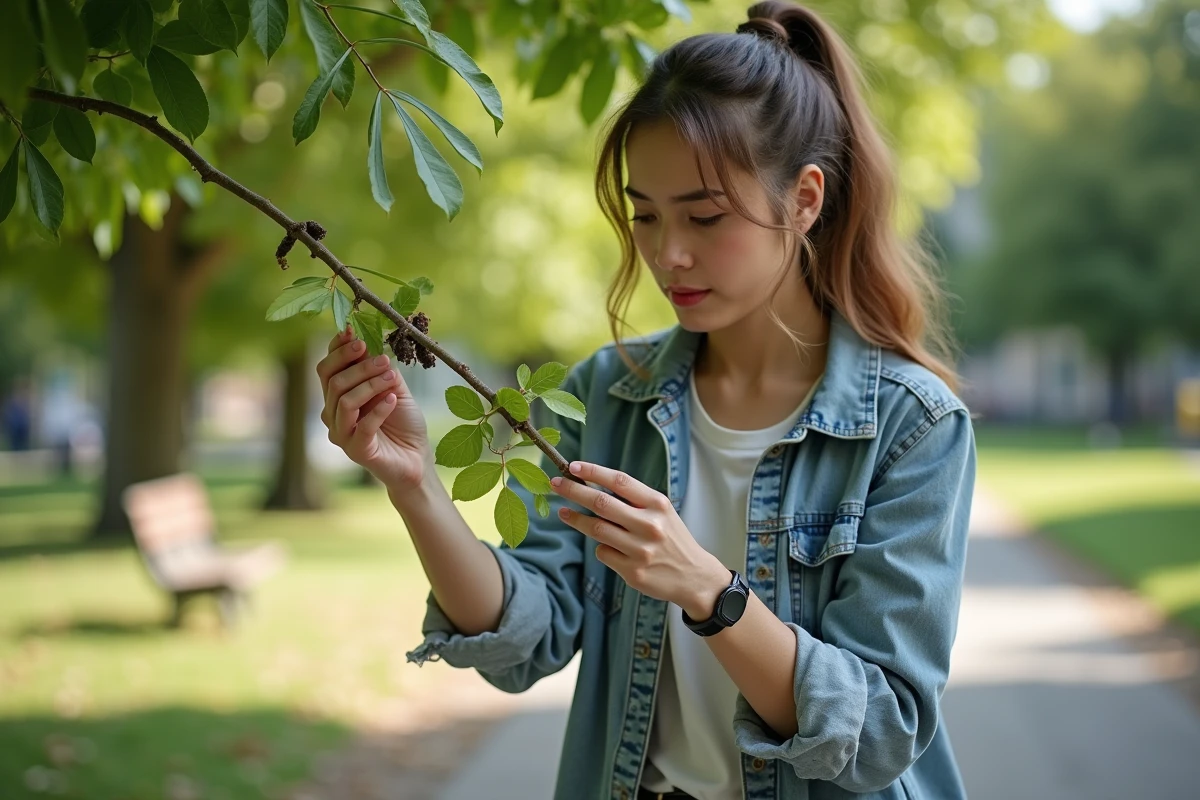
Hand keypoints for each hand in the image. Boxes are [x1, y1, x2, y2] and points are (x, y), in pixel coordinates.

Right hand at [316, 326, 433, 491]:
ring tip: (392, 377)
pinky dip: (378, 410)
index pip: (327, 368)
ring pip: (344, 400)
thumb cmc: (403, 422)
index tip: (354, 332)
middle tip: (382, 358)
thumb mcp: (393, 387)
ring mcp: (342, 434)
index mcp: (338, 396)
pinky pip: (361, 426)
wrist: (417, 457)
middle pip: (333, 381)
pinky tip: (393, 400)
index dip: (337, 349)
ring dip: (370, 384)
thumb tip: (367, 346)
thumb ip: (379, 369)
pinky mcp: (356, 451)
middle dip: (358, 365)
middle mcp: (333, 414)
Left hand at [549, 460, 731, 618]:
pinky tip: (609, 547)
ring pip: (596, 529)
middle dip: (574, 491)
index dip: (594, 472)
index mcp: (658, 504)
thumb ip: (634, 501)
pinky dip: (601, 547)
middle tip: (556, 483)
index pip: (620, 481)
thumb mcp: (663, 513)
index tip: (574, 466)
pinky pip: (604, 553)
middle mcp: (650, 525)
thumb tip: (593, 486)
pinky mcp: (633, 572)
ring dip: (575, 519)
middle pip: (602, 503)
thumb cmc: (672, 539)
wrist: (695, 576)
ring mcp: (640, 550)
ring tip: (564, 512)